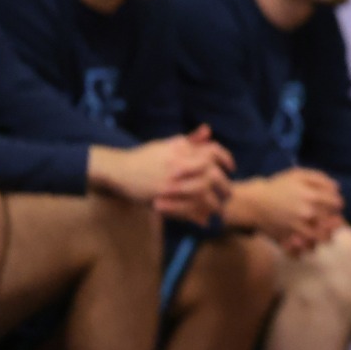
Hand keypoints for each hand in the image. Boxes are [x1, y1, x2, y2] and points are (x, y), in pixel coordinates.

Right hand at [92, 126, 233, 222]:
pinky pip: (185, 208)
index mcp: (181, 149)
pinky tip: (203, 219)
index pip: (212, 151)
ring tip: (219, 209)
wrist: (119, 170)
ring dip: (214, 203)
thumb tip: (208, 130)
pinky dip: (197, 215)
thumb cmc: (145, 157)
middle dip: (225, 185)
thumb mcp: (166, 145)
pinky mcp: (162, 197)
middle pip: (211, 173)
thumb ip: (190, 140)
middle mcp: (177, 164)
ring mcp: (170, 181)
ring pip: (202, 192)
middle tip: (229, 193)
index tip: (232, 168)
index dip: (226, 159)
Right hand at [232, 168, 343, 254]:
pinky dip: (307, 248)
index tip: (332, 206)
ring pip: (321, 240)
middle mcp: (307, 213)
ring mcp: (297, 228)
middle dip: (333, 223)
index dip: (337, 204)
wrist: (254, 202)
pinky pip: (303, 250)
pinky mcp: (288, 239)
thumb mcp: (299, 174)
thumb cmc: (278, 186)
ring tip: (319, 233)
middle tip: (329, 221)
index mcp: (312, 196)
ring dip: (323, 237)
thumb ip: (320, 178)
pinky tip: (306, 242)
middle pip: (333, 225)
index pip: (337, 204)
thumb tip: (337, 188)